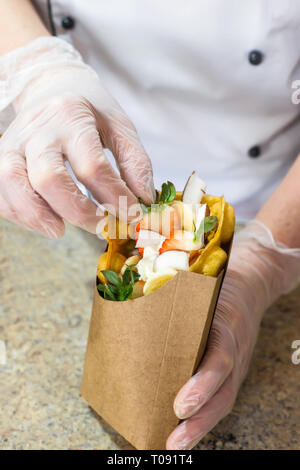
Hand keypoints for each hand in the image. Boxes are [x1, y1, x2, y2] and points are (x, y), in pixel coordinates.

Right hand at [0, 37, 154, 237]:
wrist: (51, 85)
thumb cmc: (90, 111)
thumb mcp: (120, 126)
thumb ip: (135, 163)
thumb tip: (144, 201)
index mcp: (72, 115)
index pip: (92, 167)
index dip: (114, 198)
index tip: (132, 216)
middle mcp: (38, 128)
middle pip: (49, 178)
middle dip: (78, 211)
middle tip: (101, 227)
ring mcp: (14, 142)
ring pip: (14, 183)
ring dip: (37, 215)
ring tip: (60, 231)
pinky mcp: (1, 155)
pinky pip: (0, 189)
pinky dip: (18, 212)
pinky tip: (43, 220)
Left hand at [167, 221, 299, 449]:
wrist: (251, 285)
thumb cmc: (218, 286)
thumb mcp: (201, 285)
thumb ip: (169, 294)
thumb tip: (116, 296)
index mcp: (224, 326)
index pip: (220, 360)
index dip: (202, 385)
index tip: (180, 406)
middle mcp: (233, 350)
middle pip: (223, 393)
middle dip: (198, 421)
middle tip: (172, 441)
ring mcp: (236, 363)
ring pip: (223, 401)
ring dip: (199, 427)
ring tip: (173, 445)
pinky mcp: (231, 370)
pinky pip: (220, 396)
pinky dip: (203, 416)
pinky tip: (183, 429)